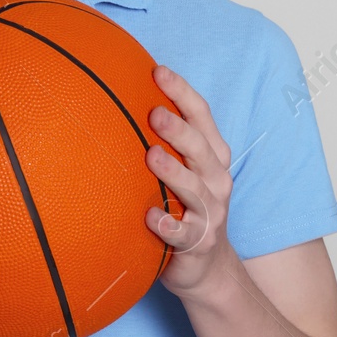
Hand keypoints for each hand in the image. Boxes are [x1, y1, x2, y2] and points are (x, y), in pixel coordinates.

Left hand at [143, 63, 236, 299]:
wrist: (208, 265)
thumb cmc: (186, 206)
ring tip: (151, 156)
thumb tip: (120, 99)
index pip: (202, 117)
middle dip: (179, 130)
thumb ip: (164, 140)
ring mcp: (211, 213)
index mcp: (212, 156)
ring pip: (195, 190)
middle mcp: (216, 180)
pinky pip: (183, 233)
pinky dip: (168, 225)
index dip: (182, 93)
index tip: (158, 71)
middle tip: (154, 113)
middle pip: (202, 149)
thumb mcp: (184, 170)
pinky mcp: (198, 243)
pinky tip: (150, 217)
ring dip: (174, 173)